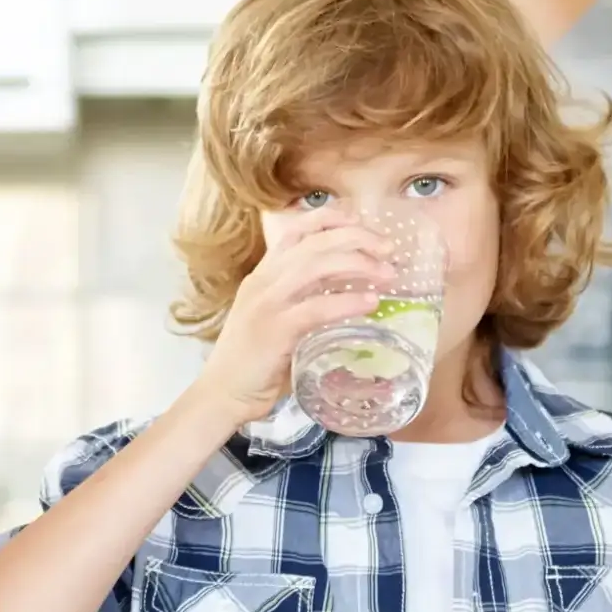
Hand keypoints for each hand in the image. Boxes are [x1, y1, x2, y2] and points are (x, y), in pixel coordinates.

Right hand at [192, 211, 395, 425]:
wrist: (222, 393)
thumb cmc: (255, 360)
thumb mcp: (277, 319)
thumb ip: (304, 302)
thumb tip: (349, 294)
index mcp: (263, 275)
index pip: (296, 231)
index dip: (330, 219)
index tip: (362, 221)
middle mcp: (263, 281)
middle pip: (313, 242)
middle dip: (356, 238)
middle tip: (389, 248)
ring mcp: (267, 304)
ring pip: (315, 266)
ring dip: (358, 264)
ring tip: (388, 274)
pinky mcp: (273, 331)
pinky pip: (316, 309)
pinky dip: (347, 302)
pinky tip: (370, 302)